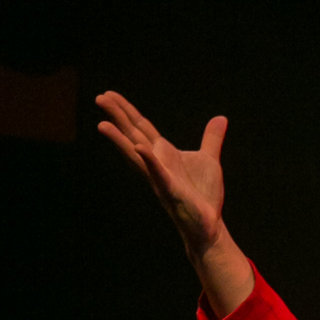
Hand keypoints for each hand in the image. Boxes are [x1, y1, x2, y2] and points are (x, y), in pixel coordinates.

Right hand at [96, 91, 228, 250]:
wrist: (209, 225)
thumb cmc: (204, 195)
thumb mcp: (209, 160)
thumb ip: (211, 138)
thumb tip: (220, 118)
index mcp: (164, 154)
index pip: (141, 127)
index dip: (126, 111)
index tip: (109, 94)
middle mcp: (156, 164)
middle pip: (133, 134)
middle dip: (117, 117)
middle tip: (99, 97)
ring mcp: (160, 177)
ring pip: (136, 155)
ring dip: (119, 139)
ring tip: (102, 124)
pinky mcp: (171, 190)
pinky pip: (158, 173)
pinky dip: (149, 160)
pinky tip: (139, 147)